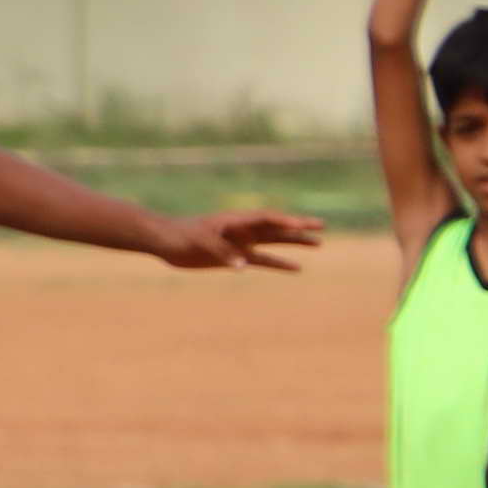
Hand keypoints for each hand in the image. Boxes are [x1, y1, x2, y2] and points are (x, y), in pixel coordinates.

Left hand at [158, 210, 331, 274]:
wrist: (164, 242)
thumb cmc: (181, 236)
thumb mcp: (200, 242)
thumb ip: (222, 252)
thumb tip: (242, 266)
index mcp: (235, 220)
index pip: (266, 218)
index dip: (284, 221)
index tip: (301, 225)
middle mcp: (243, 230)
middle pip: (276, 227)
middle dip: (299, 227)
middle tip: (322, 226)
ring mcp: (241, 243)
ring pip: (274, 242)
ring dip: (295, 243)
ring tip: (318, 244)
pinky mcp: (236, 257)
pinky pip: (263, 260)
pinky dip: (279, 264)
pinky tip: (297, 268)